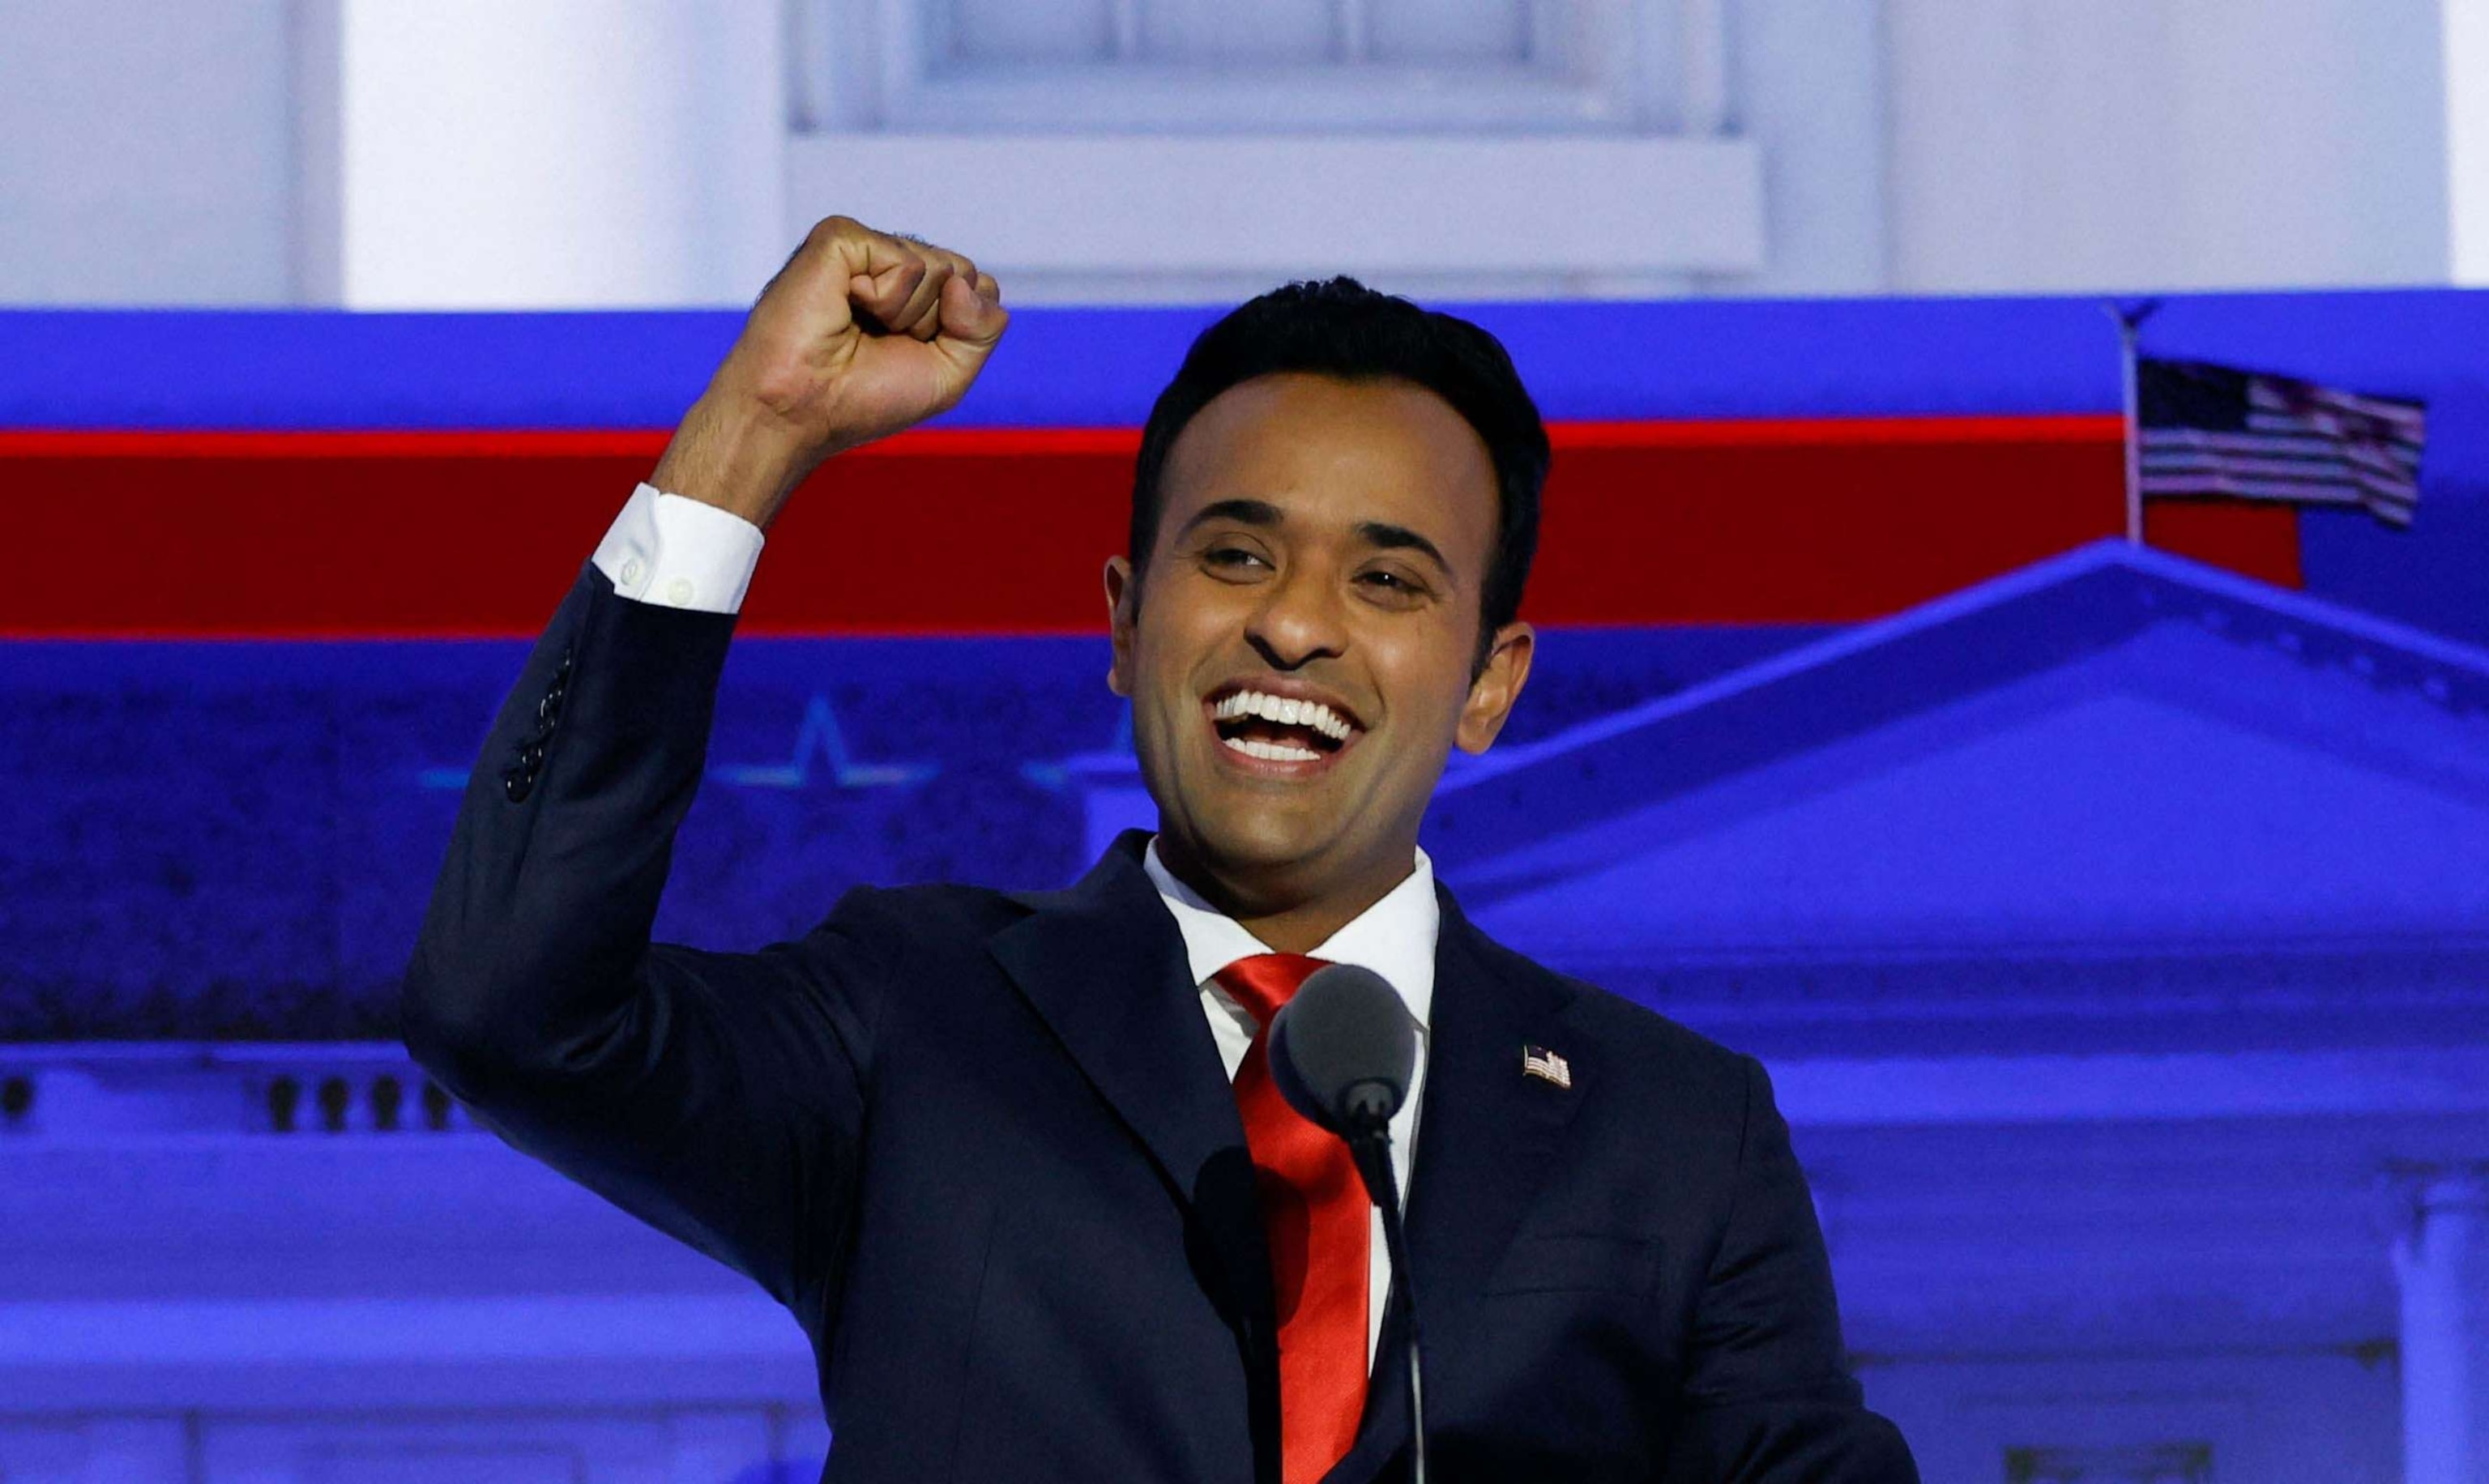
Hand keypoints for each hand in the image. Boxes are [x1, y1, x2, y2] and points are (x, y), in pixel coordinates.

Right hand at [652, 217, 1007, 527]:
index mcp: (913, 292)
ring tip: (858, 328)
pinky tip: (846, 306)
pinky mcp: (839, 239)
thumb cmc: (862, 398)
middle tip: (879, 343)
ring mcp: (865, 249)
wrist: (800, 410)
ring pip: (941, 266)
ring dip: (908, 316)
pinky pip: (906, 260)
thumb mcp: (949, 374)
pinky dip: (886, 298)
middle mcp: (889, 264)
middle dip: (936, 324)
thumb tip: (964, 281)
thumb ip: (984, 329)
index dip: (957, 332)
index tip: (907, 356)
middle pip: (964, 274)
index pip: (977, 288)